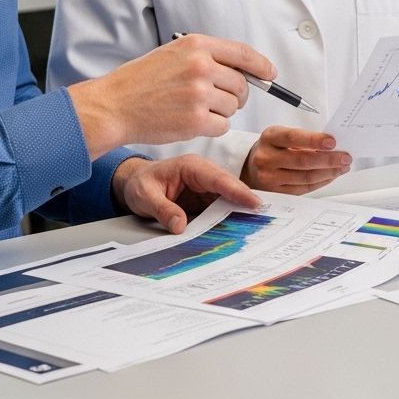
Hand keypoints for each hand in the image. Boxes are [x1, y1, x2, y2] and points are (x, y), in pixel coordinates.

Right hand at [67, 35, 276, 157]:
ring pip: (233, 107)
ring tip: (195, 109)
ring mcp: (199, 93)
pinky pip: (223, 125)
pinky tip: (192, 121)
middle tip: (217, 99)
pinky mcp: (196, 120)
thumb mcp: (173, 54)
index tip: (269, 74)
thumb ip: (207, 57)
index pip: (243, 53)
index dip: (261, 65)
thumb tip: (243, 69)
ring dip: (221, 112)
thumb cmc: (141, 81)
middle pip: (242, 84)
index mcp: (196, 45)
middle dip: (236, 95)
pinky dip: (213, 127)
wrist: (115, 105)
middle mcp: (201, 66)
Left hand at [112, 155, 262, 234]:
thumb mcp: (144, 195)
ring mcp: (205, 188)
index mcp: (192, 167)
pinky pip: (219, 210)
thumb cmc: (140, 183)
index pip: (219, 178)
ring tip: (257, 228)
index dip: (238, 190)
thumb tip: (180, 226)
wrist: (133, 184)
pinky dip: (229, 219)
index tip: (255, 202)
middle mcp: (203, 175)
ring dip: (240, 213)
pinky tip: (238, 231)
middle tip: (265, 217)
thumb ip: (162, 209)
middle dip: (246, 201)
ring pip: (228, 200)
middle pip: (229, 188)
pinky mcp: (204, 201)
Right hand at [241, 126, 351, 193]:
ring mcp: (269, 178)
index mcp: (270, 137)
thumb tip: (332, 145)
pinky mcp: (276, 193)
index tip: (332, 141)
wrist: (252, 167)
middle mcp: (266, 158)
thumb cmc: (272, 148)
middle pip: (302, 160)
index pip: (293, 137)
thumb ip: (303, 139)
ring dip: (329, 172)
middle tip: (345, 157)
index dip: (314, 140)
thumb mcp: (281, 136)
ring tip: (342, 167)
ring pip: (305, 177)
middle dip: (328, 159)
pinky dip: (321, 182)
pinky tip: (330, 175)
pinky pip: (304, 189)